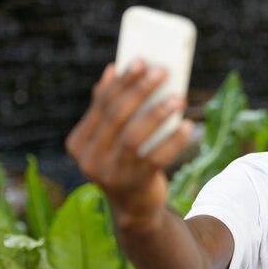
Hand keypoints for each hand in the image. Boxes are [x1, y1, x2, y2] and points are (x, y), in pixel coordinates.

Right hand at [66, 60, 193, 228]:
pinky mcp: (134, 184)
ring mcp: (110, 174)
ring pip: (134, 136)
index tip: (141, 60)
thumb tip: (110, 69)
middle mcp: (89, 159)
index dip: (122, 81)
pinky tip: (188, 125)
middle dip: (140, 91)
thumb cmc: (126, 163)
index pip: (101, 105)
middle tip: (162, 72)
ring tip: (179, 98)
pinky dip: (173, 140)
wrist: (136, 208)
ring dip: (158, 114)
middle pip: (116, 117)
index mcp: (78, 142)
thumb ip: (108, 109)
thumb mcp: (111, 138)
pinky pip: (156, 157)